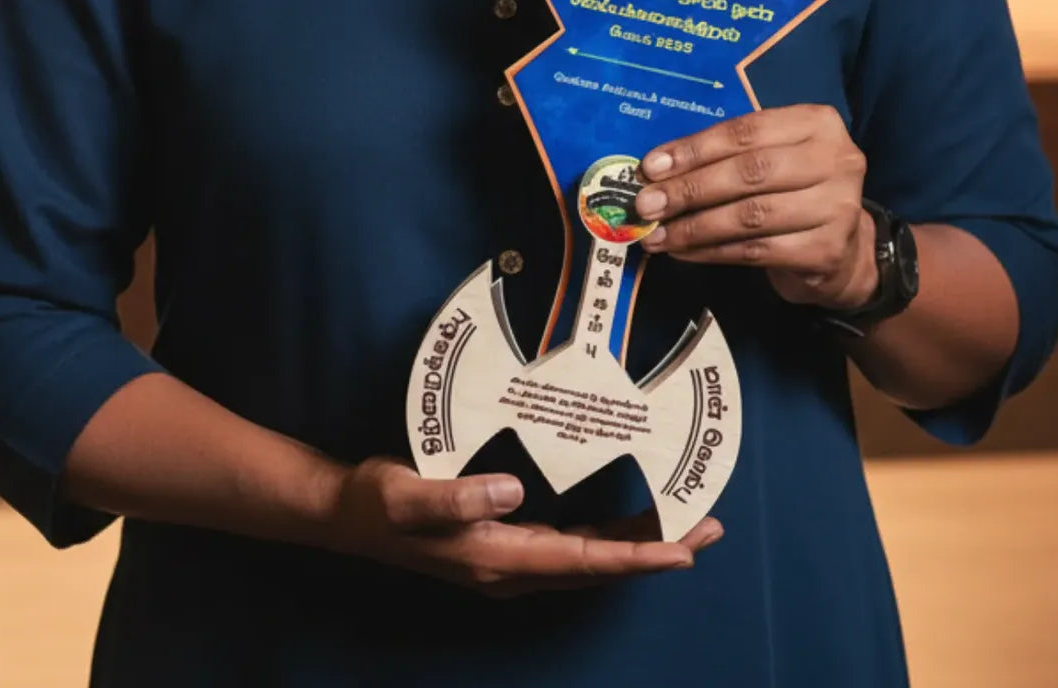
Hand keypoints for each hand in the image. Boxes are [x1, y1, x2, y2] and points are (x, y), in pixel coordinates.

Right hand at [322, 457, 720, 598]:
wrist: (347, 514)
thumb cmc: (379, 501)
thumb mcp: (410, 494)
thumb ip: (459, 497)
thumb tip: (515, 490)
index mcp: (497, 558)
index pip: (582, 560)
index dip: (635, 555)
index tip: (684, 549)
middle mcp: (512, 568)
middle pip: (600, 566)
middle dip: (656, 549)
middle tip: (710, 527)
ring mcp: (509, 561)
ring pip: (590, 559)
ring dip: (639, 543)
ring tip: (686, 522)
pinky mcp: (504, 545)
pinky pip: (571, 547)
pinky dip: (608, 535)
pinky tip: (626, 519)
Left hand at [634, 106, 878, 310]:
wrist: (844, 247)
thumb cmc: (793, 190)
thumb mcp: (771, 157)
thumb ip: (725, 156)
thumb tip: (657, 170)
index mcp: (817, 123)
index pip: (745, 132)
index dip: (694, 149)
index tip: (651, 166)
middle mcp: (837, 160)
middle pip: (749, 172)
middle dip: (690, 189)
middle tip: (646, 205)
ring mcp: (837, 207)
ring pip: (750, 216)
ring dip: (694, 227)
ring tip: (657, 235)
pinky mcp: (828, 250)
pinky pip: (756, 250)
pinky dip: (713, 252)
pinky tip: (684, 252)